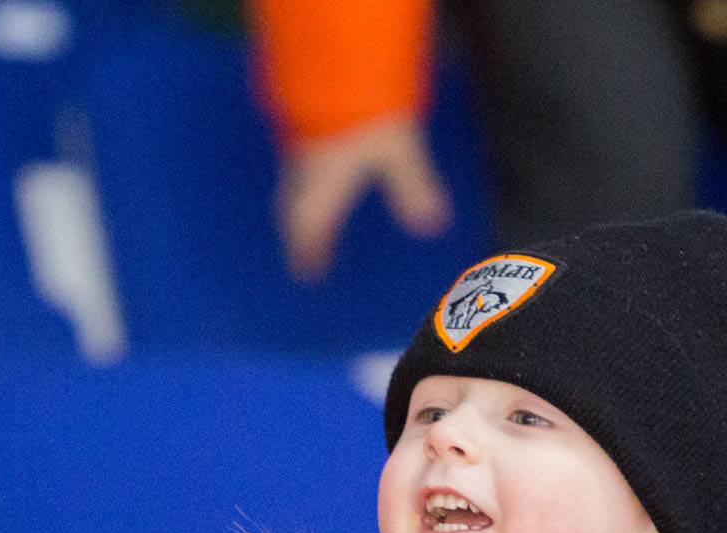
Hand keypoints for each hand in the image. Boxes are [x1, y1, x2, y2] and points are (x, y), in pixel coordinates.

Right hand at [278, 114, 451, 280]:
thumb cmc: (366, 109)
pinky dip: (301, 182)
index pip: (311, 229)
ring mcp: (302, 147)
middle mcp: (308, 171)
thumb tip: (433, 225)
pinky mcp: (305, 125)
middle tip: (302, 253)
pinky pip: (297, 165)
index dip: (308, 253)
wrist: (339, 64)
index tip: (309, 274)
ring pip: (292, 188)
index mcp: (326, 185)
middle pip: (293, 211)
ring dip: (296, 209)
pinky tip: (312, 175)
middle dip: (297, 234)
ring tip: (303, 220)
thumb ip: (414, 187)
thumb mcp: (400, 150)